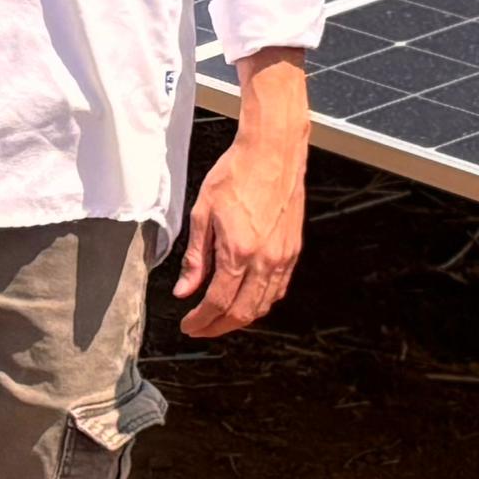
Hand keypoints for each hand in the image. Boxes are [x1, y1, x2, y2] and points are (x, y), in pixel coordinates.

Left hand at [174, 54, 308, 339]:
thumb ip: (196, 257)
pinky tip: (248, 299)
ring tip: (220, 318)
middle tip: (201, 328)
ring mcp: (283, 257)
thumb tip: (185, 289)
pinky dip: (262, 302)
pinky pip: (279, 289)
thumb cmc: (237, 173)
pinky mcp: (294, 250)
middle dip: (219, 327)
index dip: (201, 320)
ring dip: (241, 318)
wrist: (272, 151)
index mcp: (238, 252)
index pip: (218, 302)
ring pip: (264, 305)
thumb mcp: (203, 213)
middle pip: (243, 312)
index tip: (189, 325)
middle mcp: (265, 260)